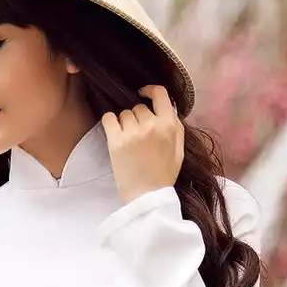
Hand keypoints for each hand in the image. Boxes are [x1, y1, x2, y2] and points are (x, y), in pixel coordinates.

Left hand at [102, 85, 183, 202]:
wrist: (147, 196)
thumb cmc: (163, 174)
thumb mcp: (179, 149)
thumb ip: (175, 126)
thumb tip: (167, 106)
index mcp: (170, 126)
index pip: (160, 93)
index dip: (150, 90)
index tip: (143, 93)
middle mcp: (151, 126)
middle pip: (139, 107)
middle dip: (138, 117)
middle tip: (138, 135)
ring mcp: (133, 133)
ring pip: (124, 113)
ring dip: (125, 123)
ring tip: (129, 140)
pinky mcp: (116, 141)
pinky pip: (108, 118)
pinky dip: (110, 122)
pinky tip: (114, 133)